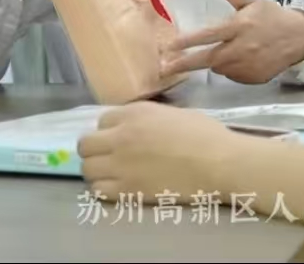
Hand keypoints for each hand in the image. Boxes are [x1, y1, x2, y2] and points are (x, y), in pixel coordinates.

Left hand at [78, 101, 243, 203]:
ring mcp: (120, 164)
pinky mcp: (127, 190)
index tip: (121, 138)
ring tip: (114, 175)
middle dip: (95, 150)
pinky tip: (120, 188)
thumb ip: (149, 118)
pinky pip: (98, 191)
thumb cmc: (205, 134)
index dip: (111, 130)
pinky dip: (105, 190)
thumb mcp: (174, 114)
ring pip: (87, 168)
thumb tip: (140, 128)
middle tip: (111, 157)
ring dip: (97, 171)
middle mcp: (121, 136)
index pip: (102, 120)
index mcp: (135, 113)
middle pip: (85, 144)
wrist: (218, 163)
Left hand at [161, 0, 303, 83]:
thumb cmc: (272, 17)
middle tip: (164, 68)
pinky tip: (239, 59)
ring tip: (222, 52)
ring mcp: (247, 66)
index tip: (169, 46)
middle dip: (184, 64)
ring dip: (214, 62)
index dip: (187, 41)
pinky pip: (233, 76)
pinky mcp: (253, 78)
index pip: (208, 35)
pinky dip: (230, 69)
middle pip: (206, 59)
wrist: (299, 39)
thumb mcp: (253, 1)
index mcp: (239, 27)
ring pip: (219, 68)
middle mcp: (241, 48)